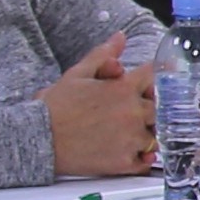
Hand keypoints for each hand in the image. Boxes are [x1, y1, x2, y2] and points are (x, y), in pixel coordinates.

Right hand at [42, 31, 154, 176]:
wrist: (39, 139)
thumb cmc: (55, 107)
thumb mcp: (77, 74)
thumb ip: (103, 55)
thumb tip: (120, 37)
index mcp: (122, 88)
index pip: (154, 75)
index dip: (153, 77)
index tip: (149, 83)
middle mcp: (131, 112)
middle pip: (160, 106)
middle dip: (150, 106)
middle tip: (134, 111)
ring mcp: (130, 138)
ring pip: (156, 134)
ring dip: (147, 132)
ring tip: (128, 132)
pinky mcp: (123, 162)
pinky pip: (146, 160)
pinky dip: (142, 156)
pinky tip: (130, 150)